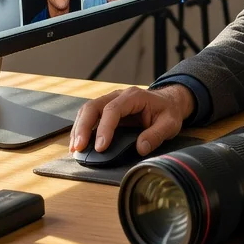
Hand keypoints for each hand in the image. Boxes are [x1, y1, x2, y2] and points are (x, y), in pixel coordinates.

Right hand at [69, 84, 194, 156]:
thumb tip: (140, 148)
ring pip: (87, 110)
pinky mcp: (106, 110)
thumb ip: (156, 135)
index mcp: (134, 96)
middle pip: (93, 107)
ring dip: (78, 129)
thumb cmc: (168, 112)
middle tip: (78, 147)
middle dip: (83, 127)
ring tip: (74, 148)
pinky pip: (89, 116)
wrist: (168, 103)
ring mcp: (110, 101)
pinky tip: (78, 143)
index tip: (100, 147)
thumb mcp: (170, 124)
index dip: (104, 128)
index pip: (113, 110)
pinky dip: (81, 129)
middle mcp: (119, 96)